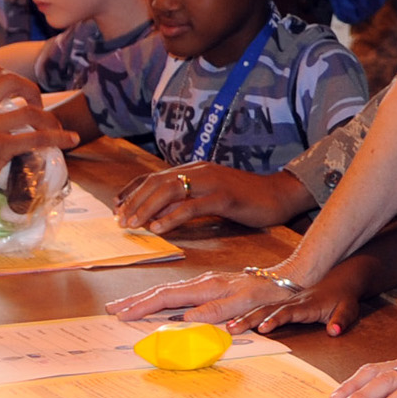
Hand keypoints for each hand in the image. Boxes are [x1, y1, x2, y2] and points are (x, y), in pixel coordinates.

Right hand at [0, 61, 77, 196]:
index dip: (2, 73)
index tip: (11, 89)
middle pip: (9, 80)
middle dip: (29, 89)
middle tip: (34, 105)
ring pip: (29, 110)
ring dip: (48, 118)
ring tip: (54, 127)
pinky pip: (36, 137)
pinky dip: (57, 137)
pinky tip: (69, 140)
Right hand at [105, 268, 296, 325]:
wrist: (283, 280)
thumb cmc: (265, 294)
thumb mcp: (242, 305)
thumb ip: (214, 312)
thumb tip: (186, 320)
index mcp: (204, 288)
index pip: (166, 298)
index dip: (142, 306)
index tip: (123, 314)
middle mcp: (200, 284)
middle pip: (159, 292)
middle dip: (134, 300)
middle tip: (112, 309)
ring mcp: (202, 284)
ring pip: (166, 292)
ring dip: (143, 299)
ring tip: (125, 306)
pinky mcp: (207, 287)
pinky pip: (176, 294)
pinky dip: (159, 298)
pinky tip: (154, 303)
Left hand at [115, 163, 314, 232]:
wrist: (280, 194)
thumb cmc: (245, 199)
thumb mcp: (211, 195)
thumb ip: (188, 199)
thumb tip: (161, 213)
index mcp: (194, 169)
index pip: (155, 176)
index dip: (133, 190)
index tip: (116, 206)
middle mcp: (199, 171)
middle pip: (157, 182)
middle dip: (134, 201)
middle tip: (120, 220)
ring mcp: (211, 182)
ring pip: (169, 191)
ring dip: (146, 208)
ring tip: (132, 224)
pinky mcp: (224, 197)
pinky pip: (191, 206)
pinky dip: (171, 217)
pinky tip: (158, 228)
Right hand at [237, 277, 363, 337]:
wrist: (341, 279)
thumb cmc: (344, 297)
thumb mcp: (348, 309)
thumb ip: (341, 320)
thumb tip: (333, 331)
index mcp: (307, 304)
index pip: (288, 312)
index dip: (276, 320)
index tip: (262, 328)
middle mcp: (293, 301)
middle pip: (268, 309)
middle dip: (250, 319)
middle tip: (233, 328)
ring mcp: (286, 301)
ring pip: (262, 308)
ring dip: (245, 316)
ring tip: (229, 327)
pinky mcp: (284, 303)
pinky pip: (264, 308)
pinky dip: (249, 313)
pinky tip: (235, 319)